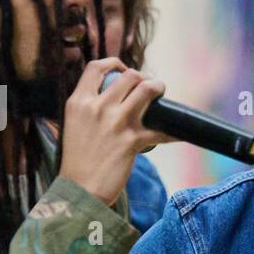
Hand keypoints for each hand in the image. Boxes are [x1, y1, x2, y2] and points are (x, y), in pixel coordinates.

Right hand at [59, 57, 172, 204]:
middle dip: (143, 77)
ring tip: (162, 94)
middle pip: (128, 76)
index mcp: (78, 101)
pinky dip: (173, 132)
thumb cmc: (78, 162)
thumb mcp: (73, 125)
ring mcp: (115, 122)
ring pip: (147, 90)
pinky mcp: (131, 141)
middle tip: (149, 87)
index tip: (124, 69)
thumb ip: (89, 108)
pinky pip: (161, 131)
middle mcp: (96, 107)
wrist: (78, 190)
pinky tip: (180, 133)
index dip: (114, 63)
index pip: (96, 67)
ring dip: (159, 88)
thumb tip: (112, 98)